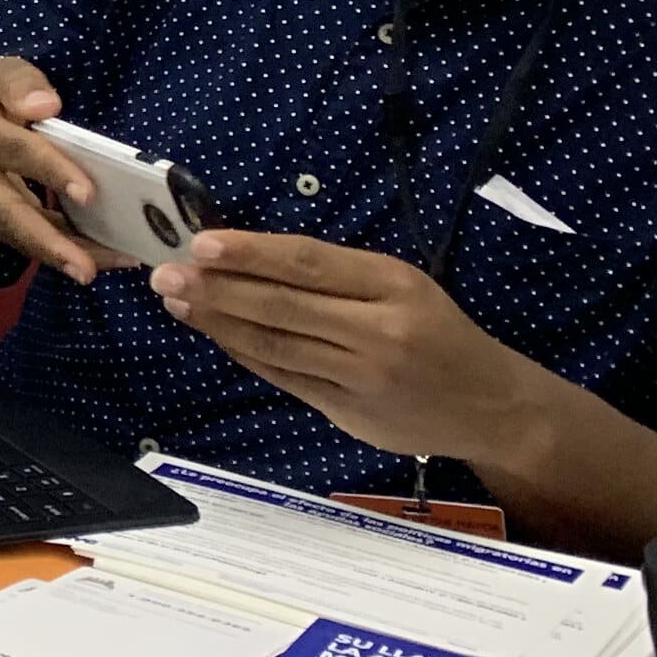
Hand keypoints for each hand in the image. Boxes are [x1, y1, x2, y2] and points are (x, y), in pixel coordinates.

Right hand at [0, 57, 112, 286]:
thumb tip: (47, 106)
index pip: (13, 149)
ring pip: (14, 234)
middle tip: (86, 269)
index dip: (50, 170)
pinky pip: (20, 239)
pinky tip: (92, 258)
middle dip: (47, 242)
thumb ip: (18, 81)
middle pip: (5, 211)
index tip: (88, 192)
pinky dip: (55, 252)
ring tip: (99, 270)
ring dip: (57, 256)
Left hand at [151, 232, 550, 466]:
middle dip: (217, 288)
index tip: (201, 243)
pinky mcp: (348, 413)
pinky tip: (215, 334)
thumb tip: (248, 254)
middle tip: (166, 272)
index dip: (250, 252)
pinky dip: (244, 354)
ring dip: (219, 322)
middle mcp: (379, 331)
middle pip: (283, 306)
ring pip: (275, 345)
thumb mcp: (403, 285)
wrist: (490, 405)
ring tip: (178, 300)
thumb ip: (335, 274)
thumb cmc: (438, 332)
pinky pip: (284, 377)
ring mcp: (362, 377)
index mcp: (395, 285)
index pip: (309, 262)